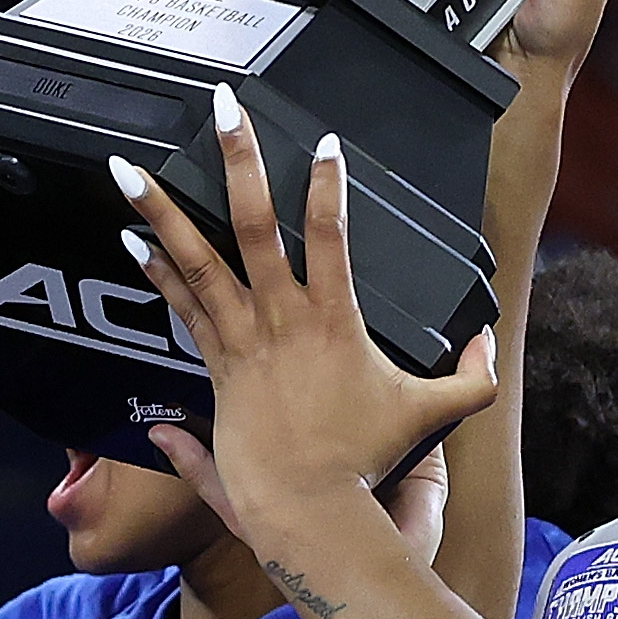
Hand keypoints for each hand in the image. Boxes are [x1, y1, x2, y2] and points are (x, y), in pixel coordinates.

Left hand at [115, 95, 500, 547]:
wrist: (308, 507)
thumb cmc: (364, 461)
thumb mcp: (432, 414)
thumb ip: (470, 376)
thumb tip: (489, 343)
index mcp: (333, 320)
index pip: (332, 236)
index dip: (329, 188)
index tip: (325, 145)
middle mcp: (280, 320)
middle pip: (252, 225)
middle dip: (238, 162)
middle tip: (221, 112)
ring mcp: (240, 339)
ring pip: (196, 259)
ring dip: (161, 211)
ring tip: (128, 169)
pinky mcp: (214, 364)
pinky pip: (181, 304)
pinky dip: (157, 269)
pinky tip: (133, 237)